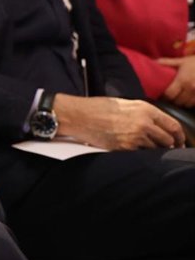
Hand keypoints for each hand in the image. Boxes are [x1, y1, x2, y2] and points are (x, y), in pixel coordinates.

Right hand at [54, 94, 185, 149]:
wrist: (80, 115)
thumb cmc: (99, 107)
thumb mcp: (126, 104)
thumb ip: (144, 113)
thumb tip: (157, 126)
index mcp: (145, 109)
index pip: (173, 125)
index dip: (179, 136)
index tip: (179, 141)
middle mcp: (144, 123)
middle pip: (167, 140)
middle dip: (169, 145)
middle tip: (167, 148)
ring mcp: (135, 137)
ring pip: (155, 149)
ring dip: (154, 150)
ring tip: (146, 148)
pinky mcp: (125, 148)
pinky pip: (141, 154)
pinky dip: (140, 154)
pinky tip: (134, 150)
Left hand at [157, 56, 194, 107]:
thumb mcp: (181, 61)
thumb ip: (167, 63)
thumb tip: (153, 62)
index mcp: (182, 80)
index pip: (169, 94)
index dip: (165, 95)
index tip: (164, 93)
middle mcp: (191, 88)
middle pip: (177, 101)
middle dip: (173, 99)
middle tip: (172, 95)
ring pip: (187, 104)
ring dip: (182, 102)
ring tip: (181, 96)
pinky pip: (194, 104)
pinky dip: (191, 102)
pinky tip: (189, 97)